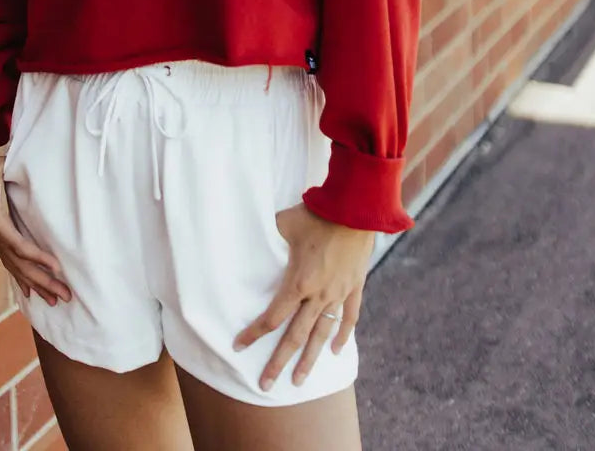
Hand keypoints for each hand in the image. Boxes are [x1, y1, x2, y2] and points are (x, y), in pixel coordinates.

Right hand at [0, 155, 72, 307]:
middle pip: (21, 265)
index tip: (57, 267)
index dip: (38, 257)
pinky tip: (31, 295)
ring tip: (55, 301)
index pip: (19, 245)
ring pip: (17, 269)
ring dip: (37, 286)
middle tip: (66, 295)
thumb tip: (38, 157)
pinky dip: (21, 280)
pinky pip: (9, 264)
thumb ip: (16, 165)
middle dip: (44, 282)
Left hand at [232, 204, 374, 390]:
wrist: (356, 209)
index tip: (238, 347)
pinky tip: (336, 352)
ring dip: (309, 359)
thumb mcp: (284, 222)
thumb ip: (268, 233)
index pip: (272, 316)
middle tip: (266, 385)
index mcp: (298, 283)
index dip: (254, 333)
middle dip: (278, 362)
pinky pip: (349, 318)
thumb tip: (251, 229)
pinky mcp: (354, 287)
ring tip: (299, 381)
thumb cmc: (316, 213)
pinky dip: (342, 336)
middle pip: (295, 337)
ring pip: (322, 335)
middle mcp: (318, 295)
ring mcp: (338, 294)